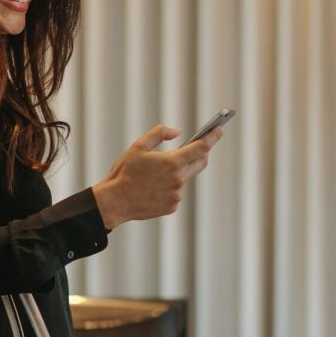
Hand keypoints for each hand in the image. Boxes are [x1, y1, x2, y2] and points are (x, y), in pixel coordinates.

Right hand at [92, 123, 223, 230]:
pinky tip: (154, 187)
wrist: (115, 202)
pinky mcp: (172, 206)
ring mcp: (177, 195)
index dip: (213, 137)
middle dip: (201, 153)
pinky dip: (170, 186)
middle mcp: (179, 180)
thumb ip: (160, 133)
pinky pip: (176, 192)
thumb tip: (178, 132)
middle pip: (200, 162)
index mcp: (173, 162)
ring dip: (179, 172)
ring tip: (158, 172)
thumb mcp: (139, 146)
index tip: (219, 129)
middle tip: (194, 146)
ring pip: (185, 178)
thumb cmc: (125, 172)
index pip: (202, 147)